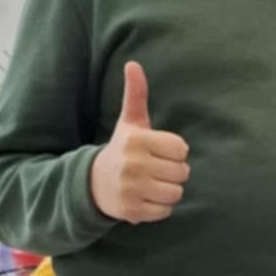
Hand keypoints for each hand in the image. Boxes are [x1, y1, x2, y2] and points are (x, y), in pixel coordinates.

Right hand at [90, 62, 190, 225]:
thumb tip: (133, 64)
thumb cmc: (123, 149)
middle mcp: (132, 164)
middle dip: (174, 172)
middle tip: (155, 170)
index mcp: (136, 141)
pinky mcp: (131, 211)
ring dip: (168, 191)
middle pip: (182, 172)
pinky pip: (165, 211)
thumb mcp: (129, 122)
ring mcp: (131, 189)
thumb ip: (136, 94)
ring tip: (152, 184)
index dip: (175, 152)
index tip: (158, 152)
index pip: (181, 149)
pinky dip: (160, 207)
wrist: (93, 184)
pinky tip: (145, 198)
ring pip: (176, 193)